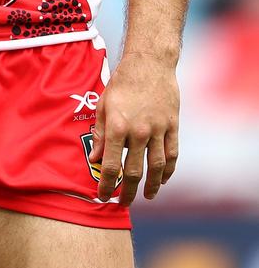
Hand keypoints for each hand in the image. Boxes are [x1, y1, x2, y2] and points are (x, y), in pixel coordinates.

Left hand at [89, 54, 178, 207]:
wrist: (149, 63)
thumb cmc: (122, 82)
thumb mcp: (104, 104)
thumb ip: (100, 133)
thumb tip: (96, 159)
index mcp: (118, 126)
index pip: (111, 165)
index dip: (107, 185)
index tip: (103, 197)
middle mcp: (139, 131)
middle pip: (134, 172)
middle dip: (127, 192)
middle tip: (123, 204)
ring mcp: (158, 129)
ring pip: (156, 167)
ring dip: (152, 186)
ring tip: (147, 197)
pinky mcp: (173, 126)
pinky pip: (172, 154)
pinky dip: (168, 170)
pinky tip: (163, 179)